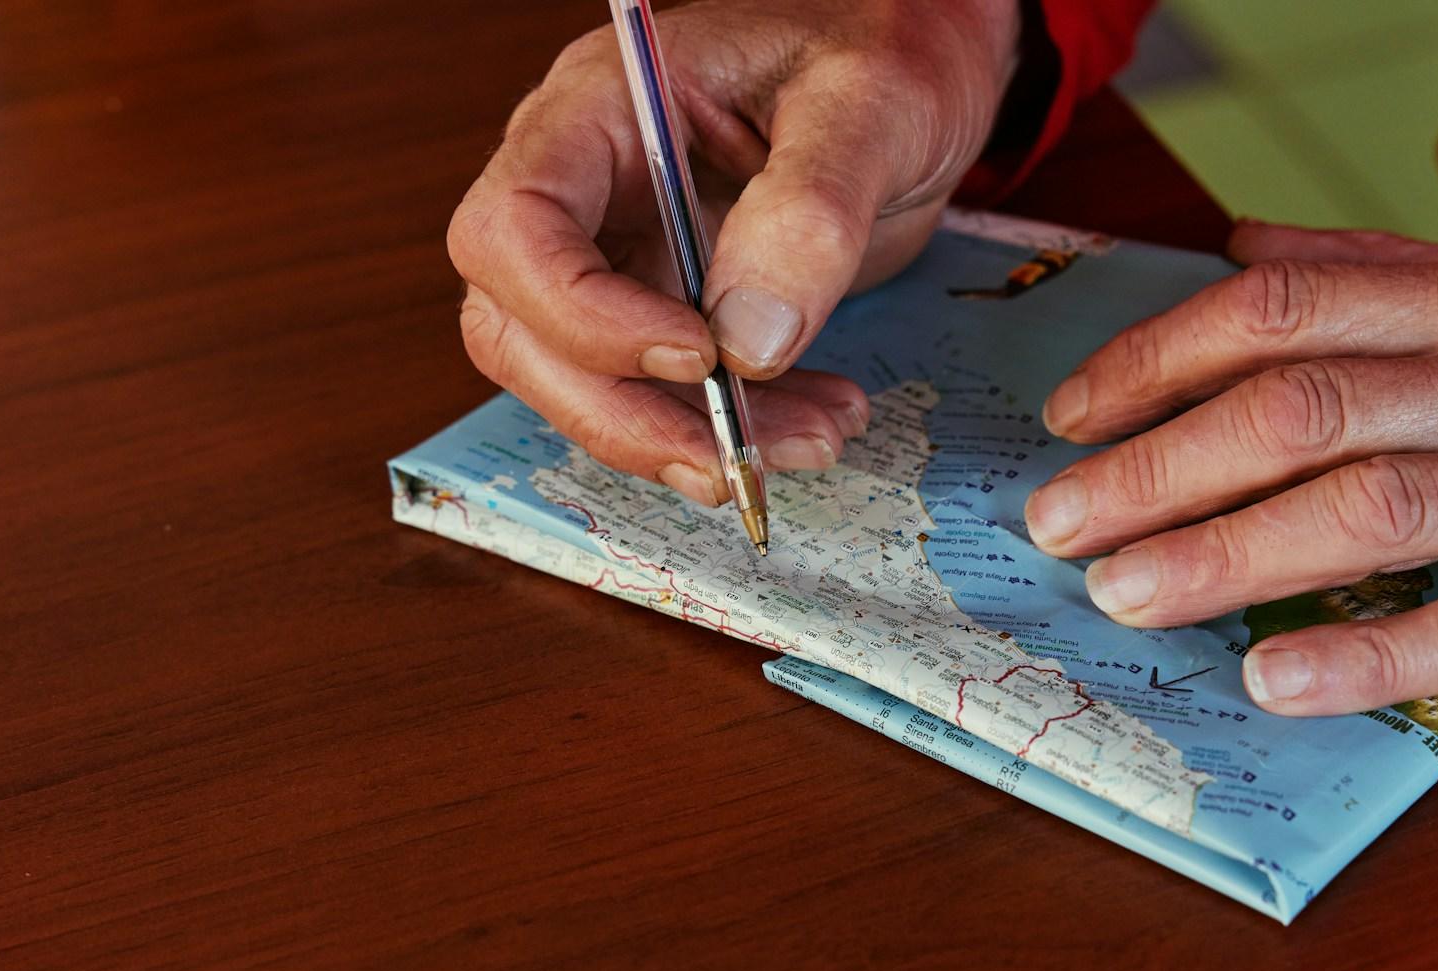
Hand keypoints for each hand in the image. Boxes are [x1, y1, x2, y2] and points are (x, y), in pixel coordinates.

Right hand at [447, 0, 1020, 503]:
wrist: (920, 66)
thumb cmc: (886, 46)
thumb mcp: (872, 104)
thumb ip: (811, 208)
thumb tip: (747, 339)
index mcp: (603, 107)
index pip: (517, 227)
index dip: (583, 314)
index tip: (698, 356)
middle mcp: (589, 185)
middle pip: (521, 328)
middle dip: (622, 413)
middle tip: (733, 456)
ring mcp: (622, 250)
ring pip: (584, 382)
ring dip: (685, 437)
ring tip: (814, 437)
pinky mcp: (669, 306)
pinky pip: (660, 394)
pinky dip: (732, 429)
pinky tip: (814, 421)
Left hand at [1023, 222, 1437, 715]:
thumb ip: (1385, 264)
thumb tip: (1243, 244)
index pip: (1284, 307)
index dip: (1159, 357)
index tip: (1073, 412)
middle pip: (1300, 407)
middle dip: (1159, 465)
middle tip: (1057, 521)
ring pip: (1371, 507)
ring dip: (1229, 556)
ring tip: (1124, 595)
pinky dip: (1369, 654)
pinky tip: (1274, 681)